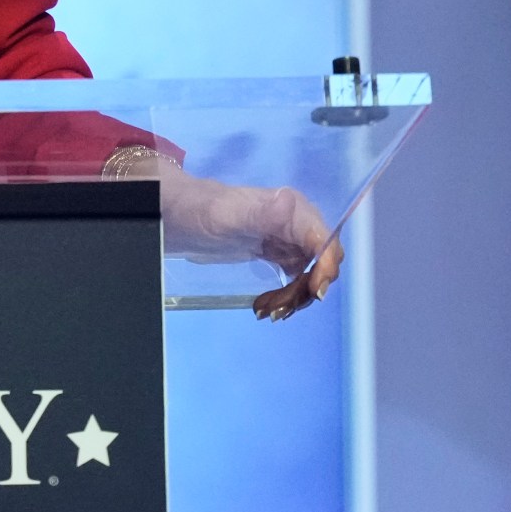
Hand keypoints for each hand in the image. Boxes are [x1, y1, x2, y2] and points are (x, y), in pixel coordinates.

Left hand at [129, 163, 343, 321]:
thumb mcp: (228, 214)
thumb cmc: (202, 211)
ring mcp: (291, 240)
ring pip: (311, 276)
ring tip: (266, 310)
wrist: (183, 217)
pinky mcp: (281, 255)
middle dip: (308, 289)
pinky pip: (297, 280)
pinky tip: (266, 305)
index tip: (314, 292)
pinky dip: (287, 296)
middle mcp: (299, 224)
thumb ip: (261, 211)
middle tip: (278, 308)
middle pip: (323, 263)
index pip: (325, 241)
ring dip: (295, 297)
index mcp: (294, 209)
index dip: (326, 267)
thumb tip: (289, 201)